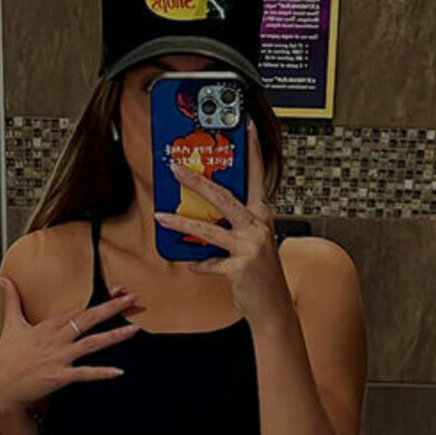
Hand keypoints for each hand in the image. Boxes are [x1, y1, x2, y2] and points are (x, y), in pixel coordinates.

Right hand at [0, 272, 139, 416]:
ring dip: (114, 336)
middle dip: (112, 308)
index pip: (79, 306)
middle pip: (89, 319)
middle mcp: (57, 338)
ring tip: (134, 329)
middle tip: (131, 299)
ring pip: (92, 344)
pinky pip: (85, 373)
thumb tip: (0, 275)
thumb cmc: (6, 356)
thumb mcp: (10, 323)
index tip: (118, 290)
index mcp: (49, 325)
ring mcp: (59, 357)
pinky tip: (118, 371)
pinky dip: (101, 373)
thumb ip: (11, 298)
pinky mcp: (59, 376)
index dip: (100, 297)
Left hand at [154, 121, 292, 330]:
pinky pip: (209, 263)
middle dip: (196, 180)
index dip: (253, 150)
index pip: (258, 176)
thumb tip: (206, 214)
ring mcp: (249, 247)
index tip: (247, 127)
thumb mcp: (253, 243)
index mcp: (262, 216)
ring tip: (161, 216)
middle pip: (223, 196)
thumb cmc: (262, 275)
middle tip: (175, 167)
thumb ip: (235, 226)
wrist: (274, 308)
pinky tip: (190, 263)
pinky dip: (197, 264)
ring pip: (209, 229)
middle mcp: (258, 227)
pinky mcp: (239, 268)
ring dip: (181, 223)